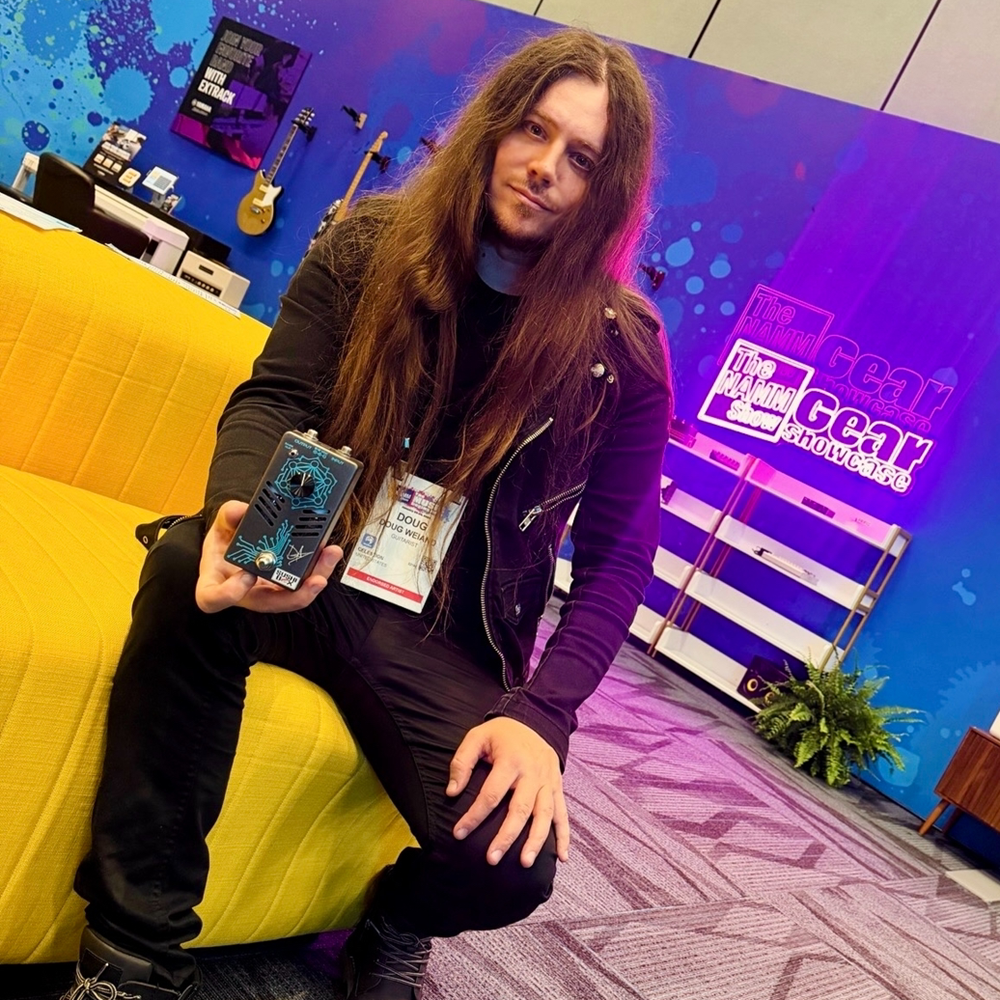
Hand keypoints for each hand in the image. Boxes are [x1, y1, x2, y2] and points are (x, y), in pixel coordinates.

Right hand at [194, 500, 342, 613]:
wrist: (235, 548)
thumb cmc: (223, 544)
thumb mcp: (221, 526)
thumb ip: (229, 515)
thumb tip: (240, 510)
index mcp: (216, 582)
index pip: (213, 599)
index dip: (229, 593)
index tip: (246, 577)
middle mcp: (244, 593)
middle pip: (269, 604)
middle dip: (296, 594)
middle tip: (315, 579)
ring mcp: (266, 591)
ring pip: (292, 596)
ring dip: (315, 578)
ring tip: (330, 555)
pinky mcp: (284, 585)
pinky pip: (303, 582)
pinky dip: (317, 568)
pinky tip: (328, 552)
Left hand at [447, 717, 569, 867]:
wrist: (534, 719)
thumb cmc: (500, 733)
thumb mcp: (477, 737)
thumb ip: (462, 763)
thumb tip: (452, 792)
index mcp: (511, 760)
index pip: (491, 794)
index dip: (474, 816)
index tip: (458, 834)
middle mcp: (532, 772)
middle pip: (520, 809)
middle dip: (506, 836)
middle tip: (492, 859)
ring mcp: (548, 781)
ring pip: (544, 814)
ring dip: (535, 840)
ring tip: (524, 863)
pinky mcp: (557, 786)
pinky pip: (563, 814)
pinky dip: (564, 836)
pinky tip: (563, 857)